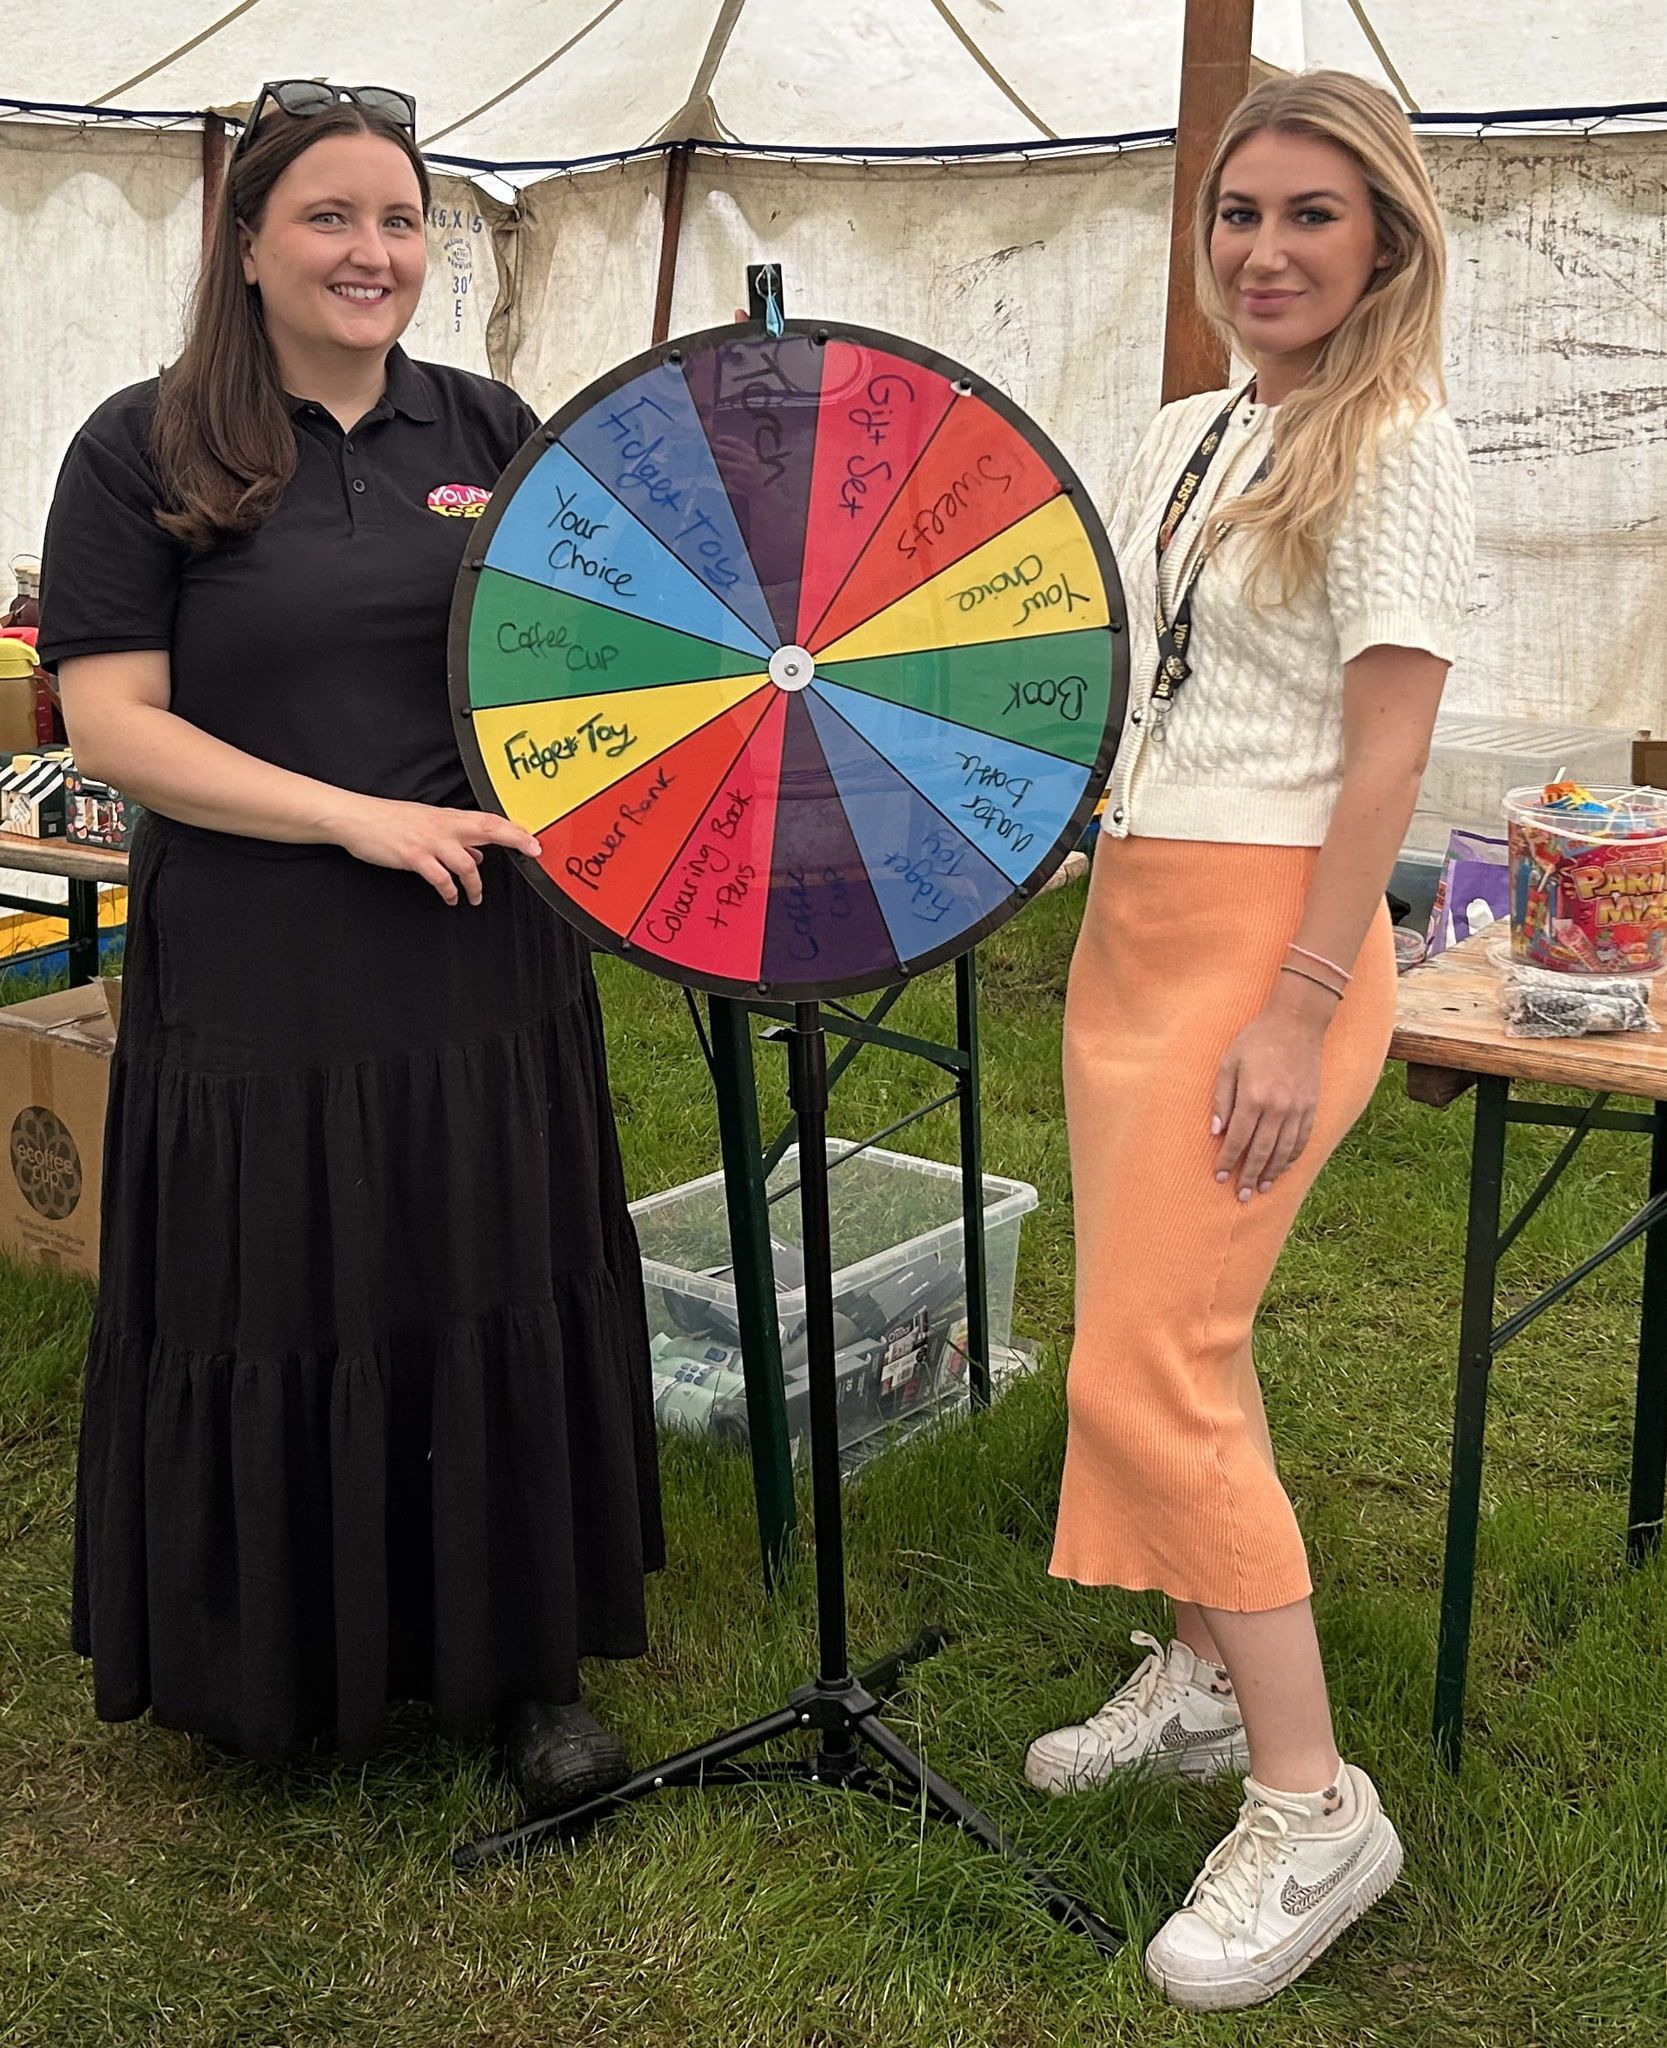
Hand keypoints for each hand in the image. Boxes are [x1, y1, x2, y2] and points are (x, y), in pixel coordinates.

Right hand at [325, 795, 540, 905]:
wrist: (355, 818)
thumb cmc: (390, 821)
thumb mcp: (427, 824)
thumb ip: (454, 837)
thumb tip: (478, 852)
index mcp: (448, 818)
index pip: (489, 820)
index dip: (514, 829)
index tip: (534, 839)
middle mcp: (443, 827)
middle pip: (488, 829)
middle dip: (514, 839)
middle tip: (532, 852)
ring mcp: (429, 842)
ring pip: (467, 863)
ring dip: (476, 885)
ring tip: (474, 898)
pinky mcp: (413, 856)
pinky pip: (440, 878)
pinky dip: (450, 891)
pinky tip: (451, 898)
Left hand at [1209, 981, 1333, 1199]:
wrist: (1296, 1022)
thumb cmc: (1255, 1040)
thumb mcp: (1228, 1064)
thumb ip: (1221, 1099)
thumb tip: (1216, 1132)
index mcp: (1253, 1097)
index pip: (1237, 1140)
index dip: (1227, 1161)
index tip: (1219, 1177)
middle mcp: (1277, 1108)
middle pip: (1260, 1152)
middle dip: (1248, 1176)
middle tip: (1241, 1196)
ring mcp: (1297, 1109)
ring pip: (1284, 1151)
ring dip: (1271, 1172)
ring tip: (1261, 1188)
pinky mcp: (1312, 1106)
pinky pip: (1302, 1140)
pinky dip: (1292, 1158)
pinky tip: (1282, 1168)